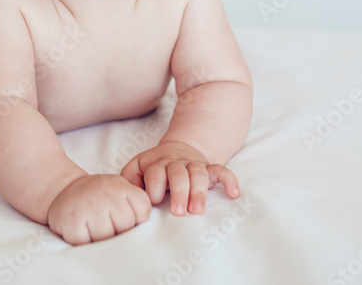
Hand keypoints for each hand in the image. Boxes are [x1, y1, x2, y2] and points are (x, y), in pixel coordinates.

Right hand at [47, 174, 151, 244]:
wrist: (64, 189)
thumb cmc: (97, 196)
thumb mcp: (120, 190)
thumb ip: (136, 205)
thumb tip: (147, 233)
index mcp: (121, 187)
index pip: (142, 212)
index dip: (134, 219)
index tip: (121, 214)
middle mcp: (106, 194)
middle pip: (126, 226)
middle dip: (117, 229)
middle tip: (104, 220)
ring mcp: (88, 207)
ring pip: (107, 237)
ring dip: (99, 237)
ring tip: (92, 224)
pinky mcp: (71, 222)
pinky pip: (86, 243)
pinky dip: (83, 240)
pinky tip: (80, 228)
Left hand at [120, 141, 239, 215]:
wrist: (176, 149)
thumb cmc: (153, 168)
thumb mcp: (137, 169)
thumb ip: (129, 180)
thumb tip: (127, 195)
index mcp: (156, 163)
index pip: (155, 174)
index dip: (154, 189)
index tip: (154, 202)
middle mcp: (176, 163)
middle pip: (178, 174)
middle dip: (178, 192)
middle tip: (177, 212)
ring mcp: (194, 164)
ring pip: (199, 174)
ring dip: (199, 191)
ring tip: (197, 210)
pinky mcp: (209, 168)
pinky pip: (222, 170)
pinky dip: (229, 180)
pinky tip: (234, 194)